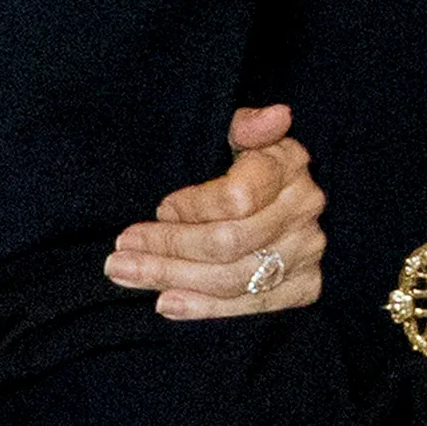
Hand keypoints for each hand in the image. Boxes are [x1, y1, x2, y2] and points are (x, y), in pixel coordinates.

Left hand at [105, 102, 324, 324]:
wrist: (278, 198)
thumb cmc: (244, 162)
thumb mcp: (240, 132)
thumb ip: (248, 124)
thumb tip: (275, 117)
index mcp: (288, 165)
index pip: (236, 199)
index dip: (192, 208)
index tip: (158, 209)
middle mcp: (303, 211)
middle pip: (227, 243)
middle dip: (166, 248)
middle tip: (120, 252)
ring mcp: (306, 252)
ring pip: (231, 279)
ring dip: (172, 278)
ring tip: (127, 273)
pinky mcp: (303, 286)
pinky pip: (250, 306)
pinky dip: (203, 308)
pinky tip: (166, 302)